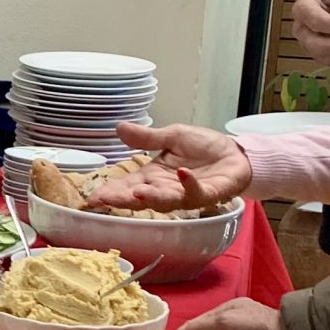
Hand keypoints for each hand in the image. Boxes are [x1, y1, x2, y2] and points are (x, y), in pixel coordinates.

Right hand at [85, 123, 252, 210]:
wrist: (236, 152)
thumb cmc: (205, 147)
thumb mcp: (171, 136)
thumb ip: (146, 138)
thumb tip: (119, 128)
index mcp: (154, 176)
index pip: (128, 186)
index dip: (111, 192)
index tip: (92, 198)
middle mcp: (166, 188)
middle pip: (142, 198)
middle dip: (123, 199)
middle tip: (105, 199)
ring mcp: (186, 193)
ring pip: (166, 201)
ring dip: (152, 197)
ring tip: (138, 192)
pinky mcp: (209, 194)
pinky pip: (196, 193)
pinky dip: (188, 184)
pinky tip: (181, 173)